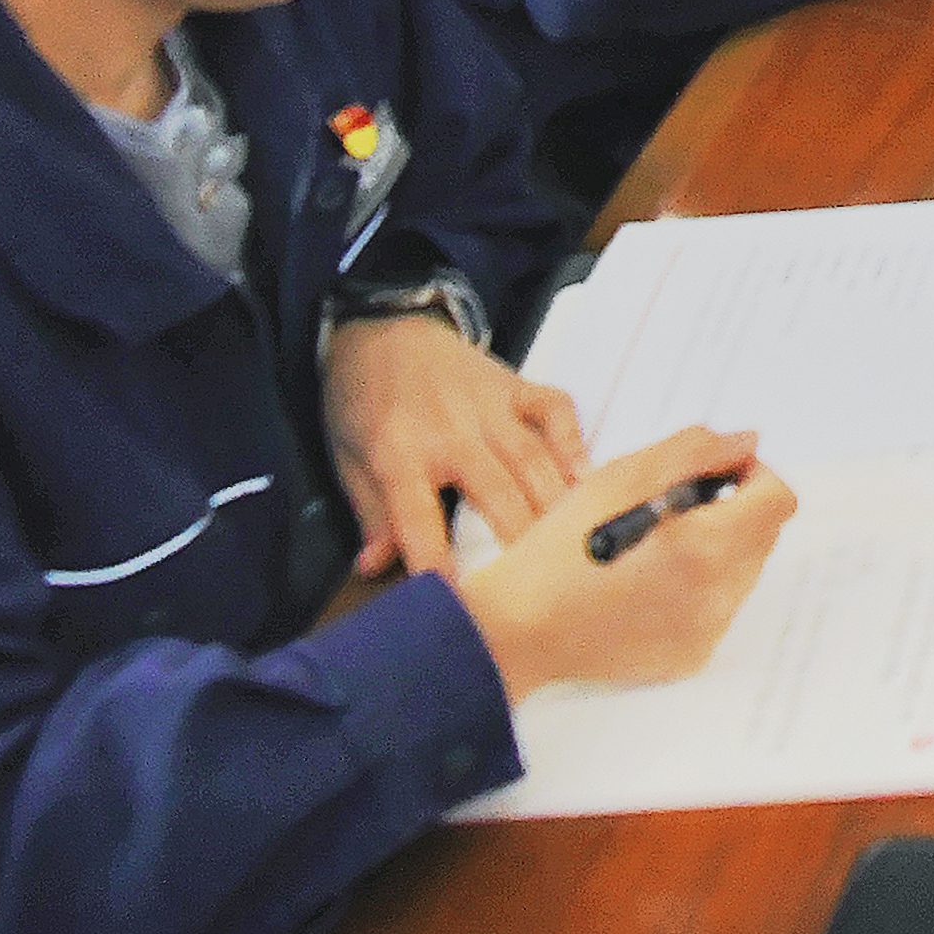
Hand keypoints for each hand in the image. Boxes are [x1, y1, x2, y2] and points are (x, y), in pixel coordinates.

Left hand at [324, 311, 586, 581]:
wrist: (382, 327)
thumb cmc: (361, 400)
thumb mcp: (347, 459)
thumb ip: (371, 514)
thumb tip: (376, 567)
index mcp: (398, 454)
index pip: (420, 521)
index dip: (439, 567)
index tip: (459, 606)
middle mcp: (451, 432)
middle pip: (497, 495)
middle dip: (521, 545)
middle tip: (540, 586)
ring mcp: (490, 406)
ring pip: (534, 461)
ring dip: (555, 506)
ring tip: (574, 547)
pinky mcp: (516, 385)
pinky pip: (556, 411)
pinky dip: (574, 442)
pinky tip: (585, 478)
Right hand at [448, 425, 791, 700]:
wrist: (516, 628)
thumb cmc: (559, 549)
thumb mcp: (621, 477)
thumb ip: (694, 452)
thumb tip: (745, 442)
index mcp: (708, 544)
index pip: (777, 499)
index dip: (753, 475)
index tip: (717, 473)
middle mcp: (718, 595)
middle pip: (763, 535)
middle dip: (733, 511)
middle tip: (674, 507)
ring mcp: (706, 631)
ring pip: (742, 572)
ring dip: (716, 549)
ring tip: (655, 547)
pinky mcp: (688, 656)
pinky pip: (717, 610)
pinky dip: (696, 589)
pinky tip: (646, 584)